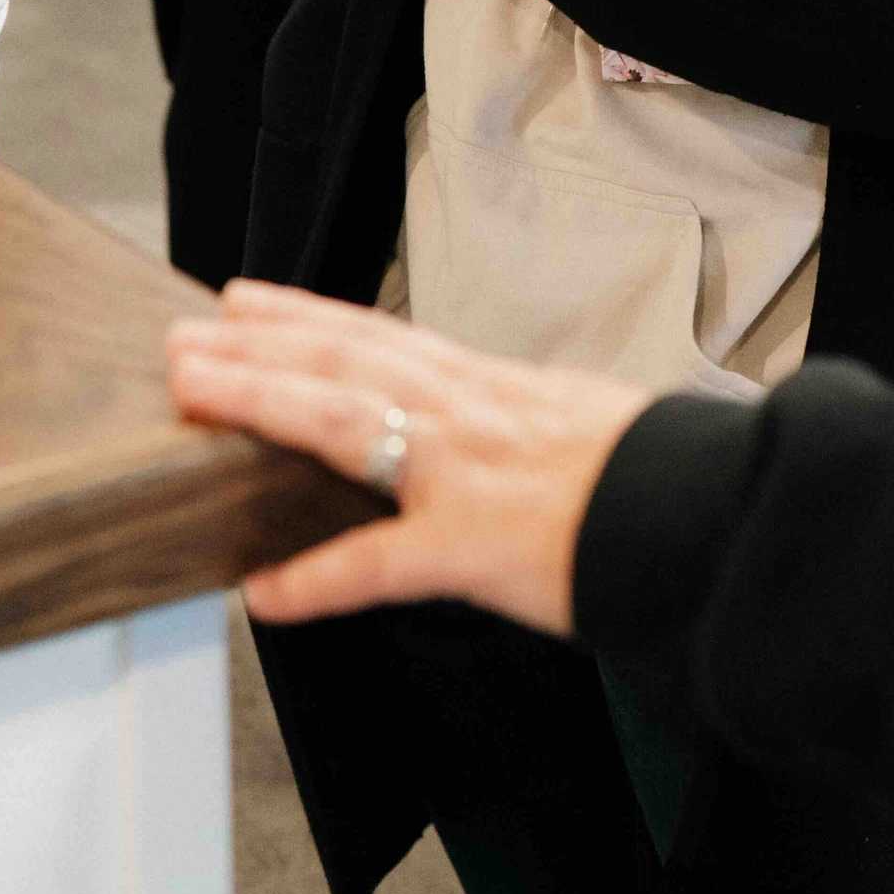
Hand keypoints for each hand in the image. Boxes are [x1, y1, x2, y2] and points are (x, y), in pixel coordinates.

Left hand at [169, 279, 644, 633]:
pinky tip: (263, 593)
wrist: (712, 515)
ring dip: (259, 399)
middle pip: (343, 361)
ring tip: (190, 391)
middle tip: (181, 334)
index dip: (307, 318)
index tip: (247, 300)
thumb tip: (493, 431)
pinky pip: (378, 563)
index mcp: (496, 388)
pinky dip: (317, 581)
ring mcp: (466, 473)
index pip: (381, 339)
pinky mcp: (475, 547)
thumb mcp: (583, 424)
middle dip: (256, 344)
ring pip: (342, 420)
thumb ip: (524, 424)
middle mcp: (471, 411)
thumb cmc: (660, 481)